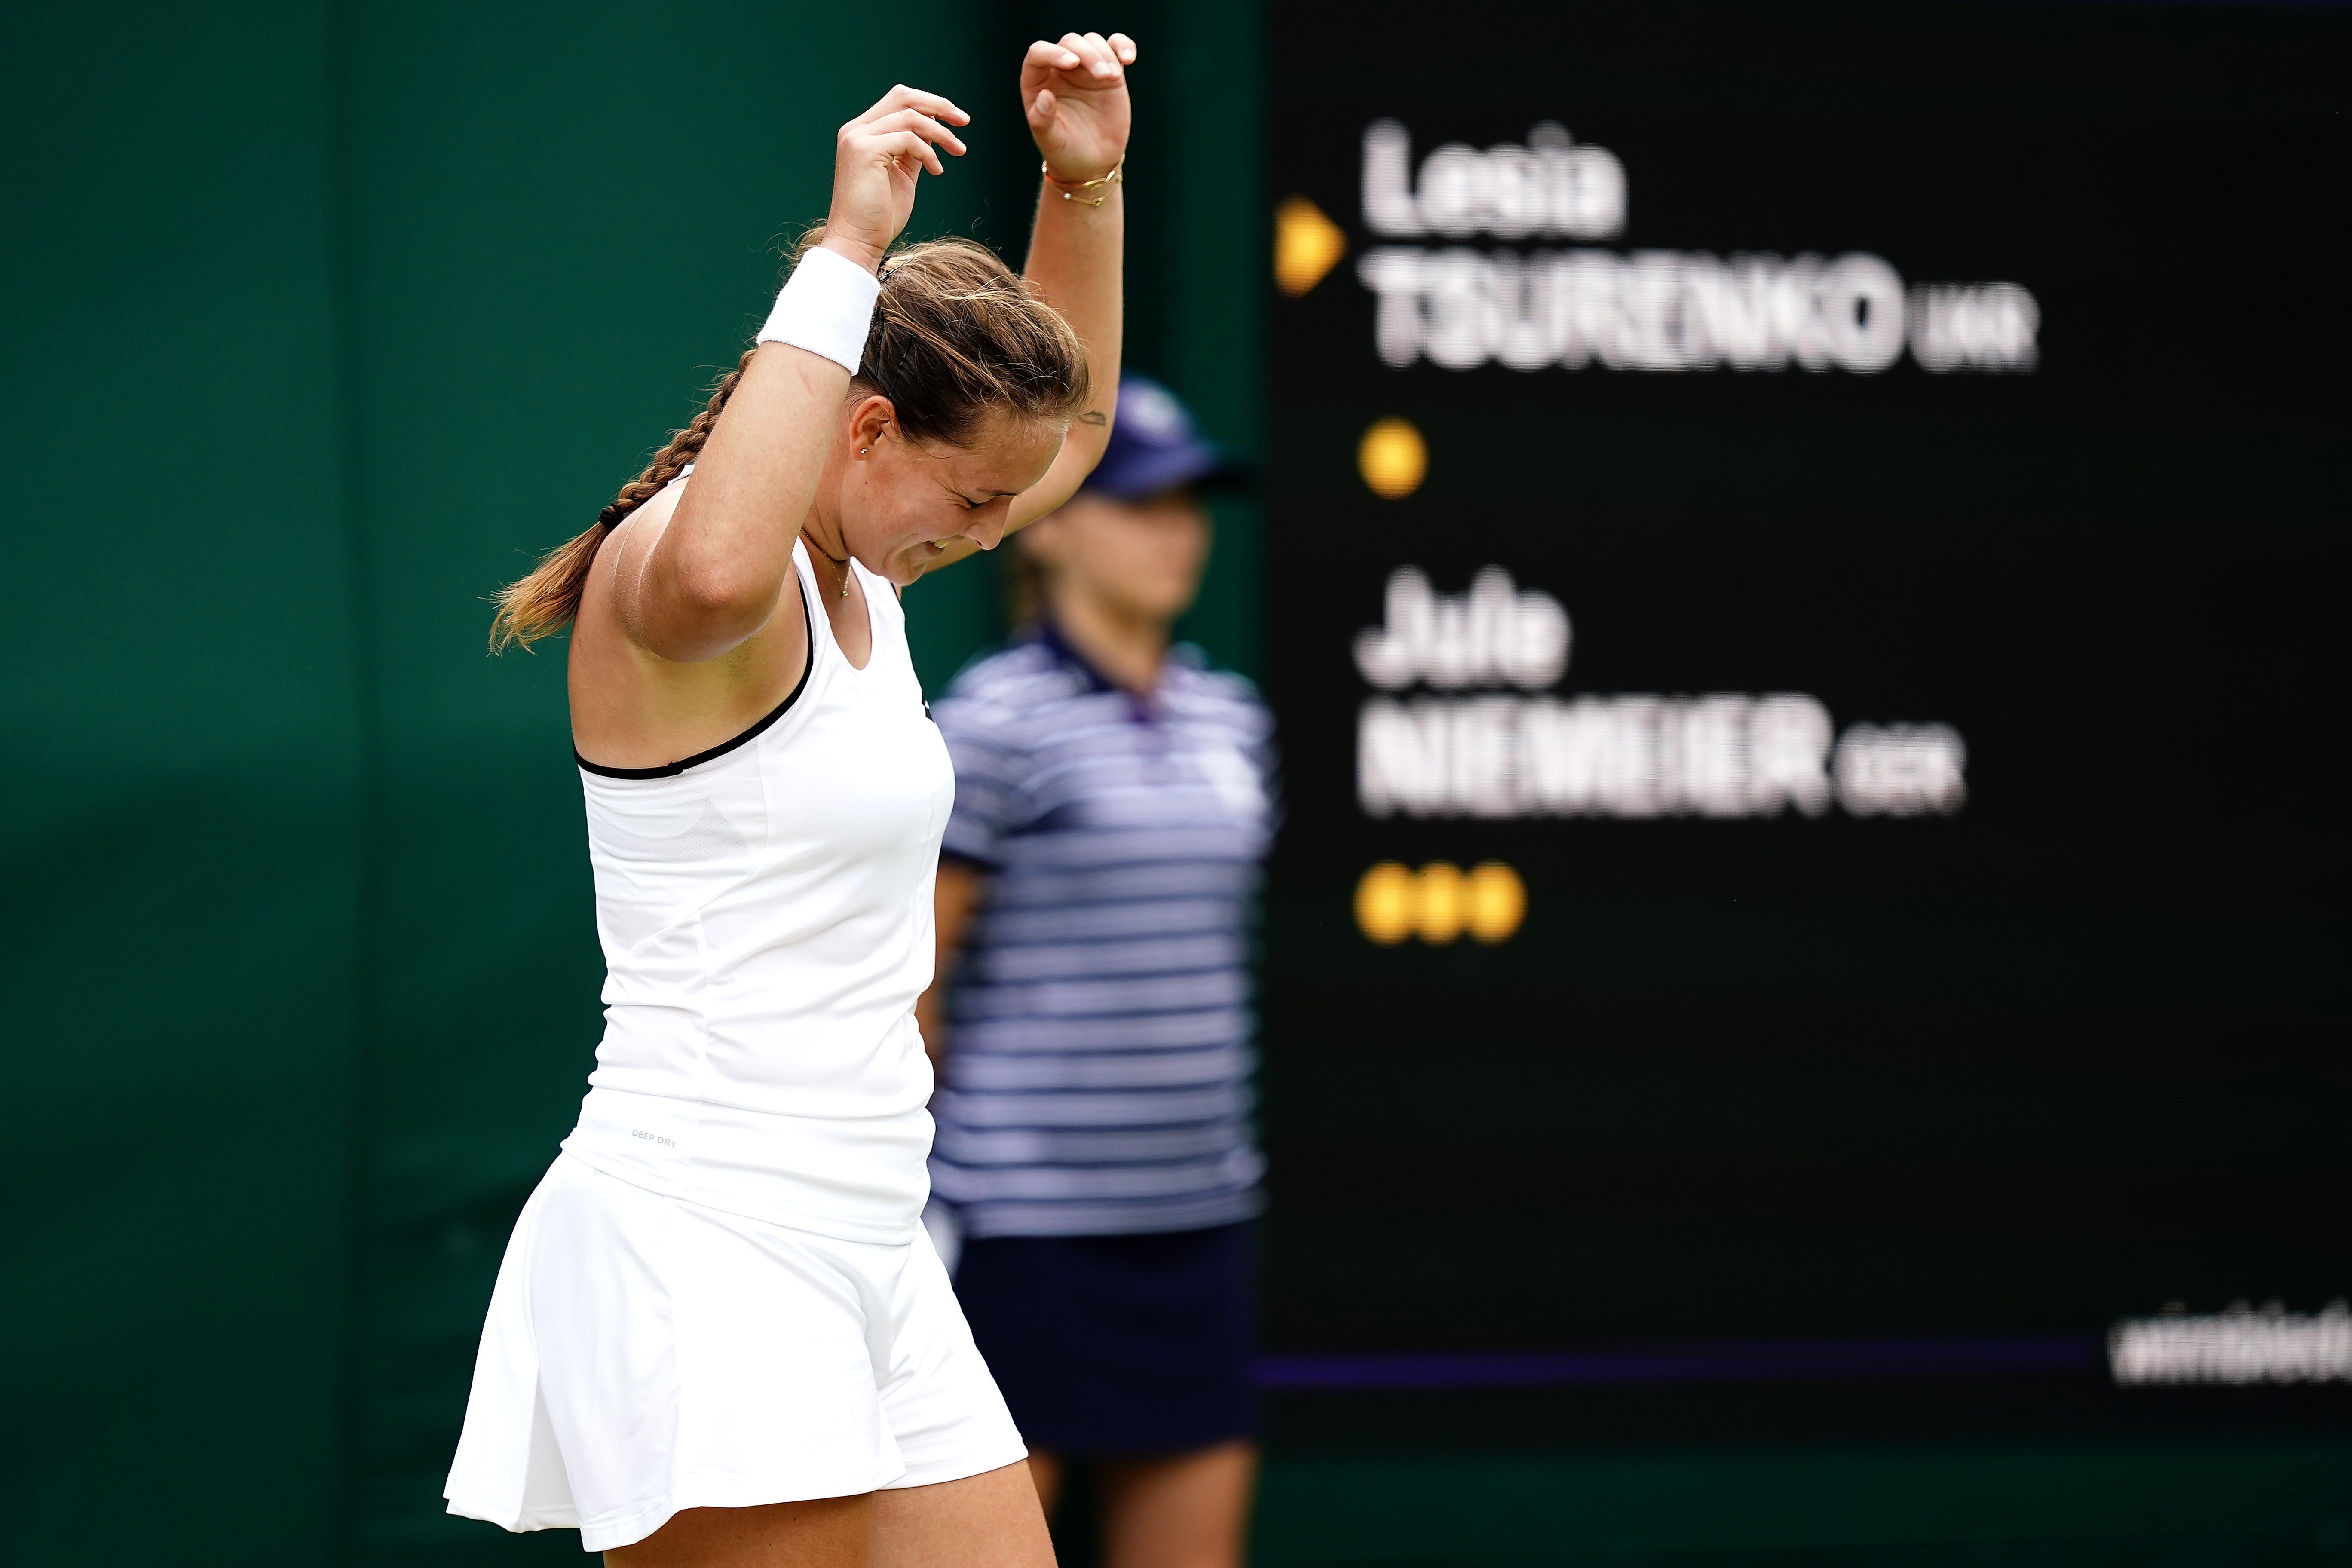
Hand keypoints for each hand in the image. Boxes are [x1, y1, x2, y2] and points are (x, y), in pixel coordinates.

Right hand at [822, 85, 969, 272]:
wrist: (858, 241)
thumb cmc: (879, 215)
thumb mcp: (902, 174)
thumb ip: (913, 149)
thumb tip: (934, 129)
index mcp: (862, 132)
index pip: (899, 100)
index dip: (930, 104)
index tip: (957, 121)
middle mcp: (856, 130)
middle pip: (903, 97)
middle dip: (939, 105)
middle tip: (964, 122)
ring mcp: (858, 138)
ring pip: (910, 117)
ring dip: (941, 134)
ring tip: (958, 151)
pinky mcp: (865, 151)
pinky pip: (908, 139)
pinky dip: (929, 153)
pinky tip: (936, 171)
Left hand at [1022, 32, 1135, 185]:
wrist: (1093, 163)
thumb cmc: (1066, 152)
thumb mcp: (1051, 142)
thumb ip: (1042, 121)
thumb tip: (1045, 96)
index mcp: (1037, 82)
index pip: (1039, 53)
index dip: (1054, 53)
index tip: (1072, 64)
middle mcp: (1060, 70)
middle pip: (1071, 42)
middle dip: (1088, 54)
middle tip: (1103, 77)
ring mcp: (1085, 69)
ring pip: (1093, 42)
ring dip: (1105, 55)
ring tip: (1112, 78)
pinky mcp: (1109, 73)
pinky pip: (1116, 47)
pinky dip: (1124, 46)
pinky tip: (1128, 60)